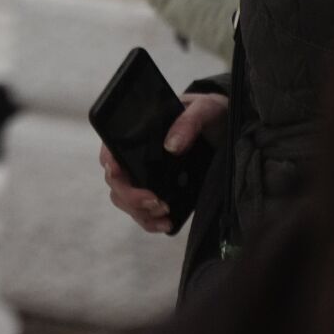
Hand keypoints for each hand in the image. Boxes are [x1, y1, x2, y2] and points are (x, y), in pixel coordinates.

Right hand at [100, 92, 228, 233]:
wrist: (224, 128)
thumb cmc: (209, 112)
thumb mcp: (204, 109)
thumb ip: (188, 122)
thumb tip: (172, 146)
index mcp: (138, 133)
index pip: (111, 149)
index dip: (108, 161)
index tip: (116, 170)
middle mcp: (136, 157)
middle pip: (116, 182)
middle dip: (131, 196)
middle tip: (156, 202)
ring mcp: (146, 177)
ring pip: (125, 200)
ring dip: (139, 212)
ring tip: (163, 214)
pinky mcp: (160, 192)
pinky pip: (144, 213)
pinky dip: (150, 222)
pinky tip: (167, 224)